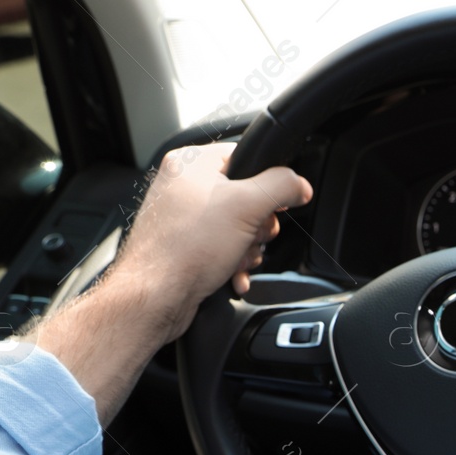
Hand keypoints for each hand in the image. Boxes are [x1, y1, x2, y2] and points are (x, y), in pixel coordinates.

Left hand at [29, 142, 311, 424]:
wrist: (156, 296)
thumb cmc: (186, 248)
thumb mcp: (248, 206)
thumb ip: (281, 186)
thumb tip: (300, 184)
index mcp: (192, 163)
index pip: (246, 157)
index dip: (268, 183)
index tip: (275, 204)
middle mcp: (184, 186)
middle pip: (246, 197)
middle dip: (257, 225)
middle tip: (249, 235)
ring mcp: (183, 218)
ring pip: (238, 227)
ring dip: (247, 249)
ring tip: (236, 259)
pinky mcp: (185, 246)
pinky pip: (223, 249)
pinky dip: (233, 264)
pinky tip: (232, 275)